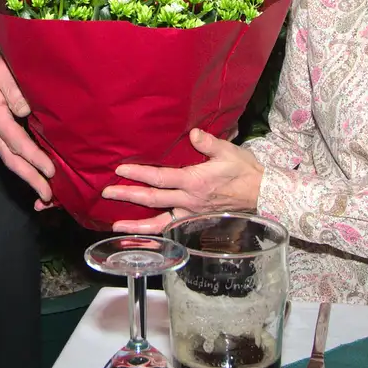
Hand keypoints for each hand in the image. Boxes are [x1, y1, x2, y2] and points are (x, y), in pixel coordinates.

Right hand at [0, 43, 54, 202]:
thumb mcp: (3, 72)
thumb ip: (16, 93)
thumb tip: (28, 112)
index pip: (18, 144)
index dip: (35, 159)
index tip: (51, 171)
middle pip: (12, 160)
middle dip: (30, 179)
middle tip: (47, 196)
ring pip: (10, 157)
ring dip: (26, 174)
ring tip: (43, 189)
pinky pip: (9, 149)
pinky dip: (22, 162)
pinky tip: (32, 167)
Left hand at [103, 128, 263, 231]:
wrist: (261, 193)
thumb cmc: (244, 170)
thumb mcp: (228, 151)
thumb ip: (208, 143)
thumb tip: (192, 133)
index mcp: (195, 181)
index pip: (160, 178)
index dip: (139, 174)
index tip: (121, 170)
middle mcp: (190, 200)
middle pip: (153, 199)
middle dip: (128, 196)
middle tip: (107, 192)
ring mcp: (191, 213)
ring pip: (160, 222)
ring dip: (137, 223)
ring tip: (116, 225)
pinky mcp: (195, 221)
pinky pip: (172, 229)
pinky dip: (155, 232)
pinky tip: (142, 233)